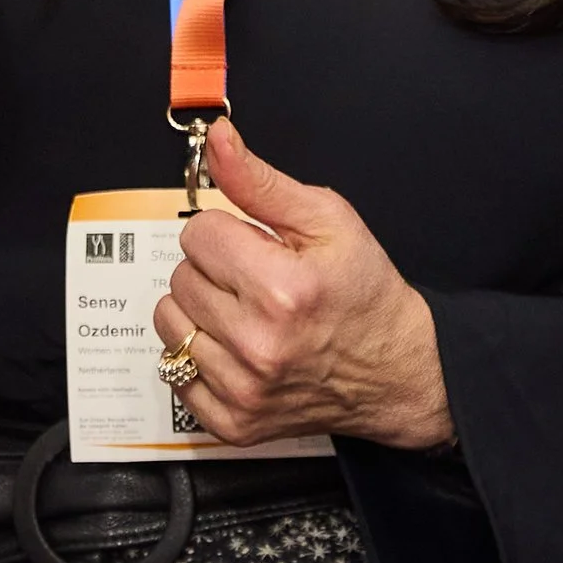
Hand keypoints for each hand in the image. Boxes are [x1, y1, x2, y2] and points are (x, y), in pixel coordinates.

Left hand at [151, 117, 454, 453]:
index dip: (227, 231)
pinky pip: (173, 372)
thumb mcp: (328, 220)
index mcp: (282, 289)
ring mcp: (242, 389)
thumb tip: (219, 141)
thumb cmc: (363, 292)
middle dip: (213, 269)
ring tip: (242, 312)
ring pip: (169, 323)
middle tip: (255, 279)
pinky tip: (236, 347)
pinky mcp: (232, 421)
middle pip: (180, 276)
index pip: (198, 233)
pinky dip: (197, 355)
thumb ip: (261, 181)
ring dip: (199, 310)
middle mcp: (258, 344)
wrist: (393, 369)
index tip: (255, 245)